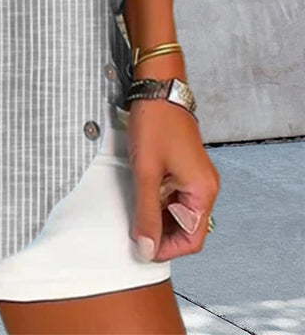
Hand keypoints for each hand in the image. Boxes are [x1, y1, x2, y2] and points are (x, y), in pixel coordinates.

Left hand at [126, 98, 219, 261]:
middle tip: (134, 232)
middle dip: (162, 234)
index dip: (167, 248)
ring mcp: (196, 177)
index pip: (193, 239)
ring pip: (180, 213)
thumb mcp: (146, 173)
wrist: (157, 90)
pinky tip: (141, 197)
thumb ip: (146, 213)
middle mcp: (205, 187)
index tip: (142, 248)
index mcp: (203, 191)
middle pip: (188, 228)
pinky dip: (159, 202)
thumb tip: (145, 248)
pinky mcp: (185, 169)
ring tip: (135, 213)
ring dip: (159, 218)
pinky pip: (176, 197)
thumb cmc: (155, 124)